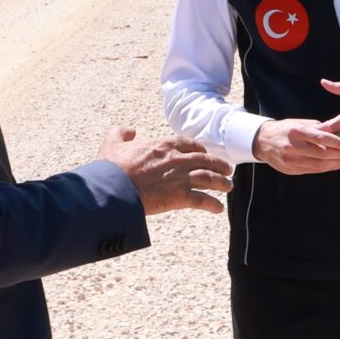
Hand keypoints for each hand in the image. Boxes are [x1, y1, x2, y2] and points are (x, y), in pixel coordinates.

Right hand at [99, 126, 232, 214]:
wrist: (113, 189)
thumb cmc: (111, 168)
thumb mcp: (112, 144)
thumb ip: (121, 133)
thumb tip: (129, 130)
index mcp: (163, 145)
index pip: (189, 144)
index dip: (200, 149)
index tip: (205, 154)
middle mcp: (177, 159)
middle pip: (205, 160)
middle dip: (218, 164)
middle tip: (226, 169)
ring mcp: (180, 177)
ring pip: (209, 178)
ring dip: (221, 182)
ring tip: (228, 186)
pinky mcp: (180, 196)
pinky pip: (203, 200)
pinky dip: (213, 204)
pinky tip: (218, 209)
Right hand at [255, 117, 339, 174]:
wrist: (262, 141)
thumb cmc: (285, 129)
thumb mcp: (298, 123)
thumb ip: (316, 128)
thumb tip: (336, 132)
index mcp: (296, 131)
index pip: (320, 138)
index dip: (337, 142)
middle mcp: (293, 146)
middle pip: (321, 153)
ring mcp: (291, 160)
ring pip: (318, 164)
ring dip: (336, 163)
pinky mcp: (290, 169)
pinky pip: (312, 170)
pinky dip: (326, 168)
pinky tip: (336, 165)